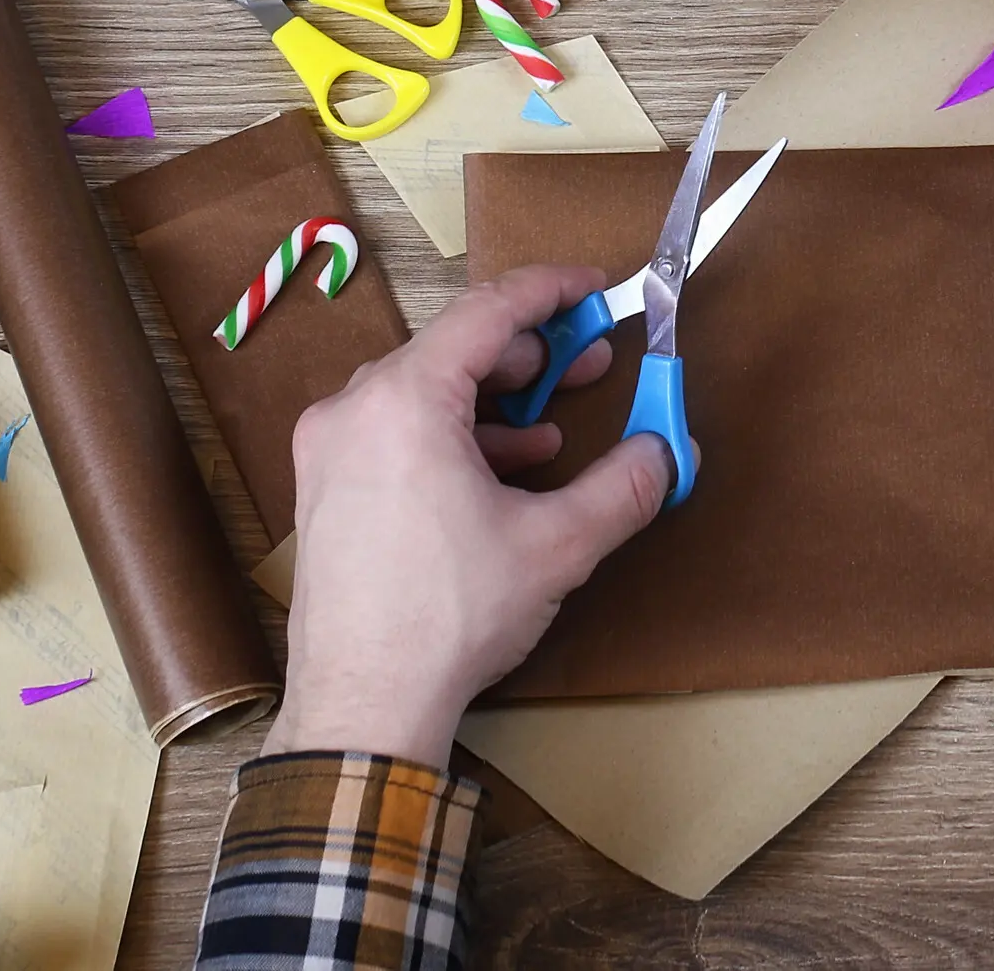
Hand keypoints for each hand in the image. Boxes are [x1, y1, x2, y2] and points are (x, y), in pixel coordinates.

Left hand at [266, 267, 673, 767]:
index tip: (594, 290)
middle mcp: (355, 408)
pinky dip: (452, 437)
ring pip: (423, 392)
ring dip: (493, 401)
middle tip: (589, 362)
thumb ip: (624, 487)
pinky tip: (498, 475)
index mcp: (405, 400)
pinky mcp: (324, 489)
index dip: (550, 291)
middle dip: (530, 355)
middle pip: (453, 347)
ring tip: (550, 432)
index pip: (488, 310)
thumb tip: (669, 453)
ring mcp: (330, 449)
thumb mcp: (557, 545)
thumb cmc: (447, 618)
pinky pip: (395, 432)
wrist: (362, 704)